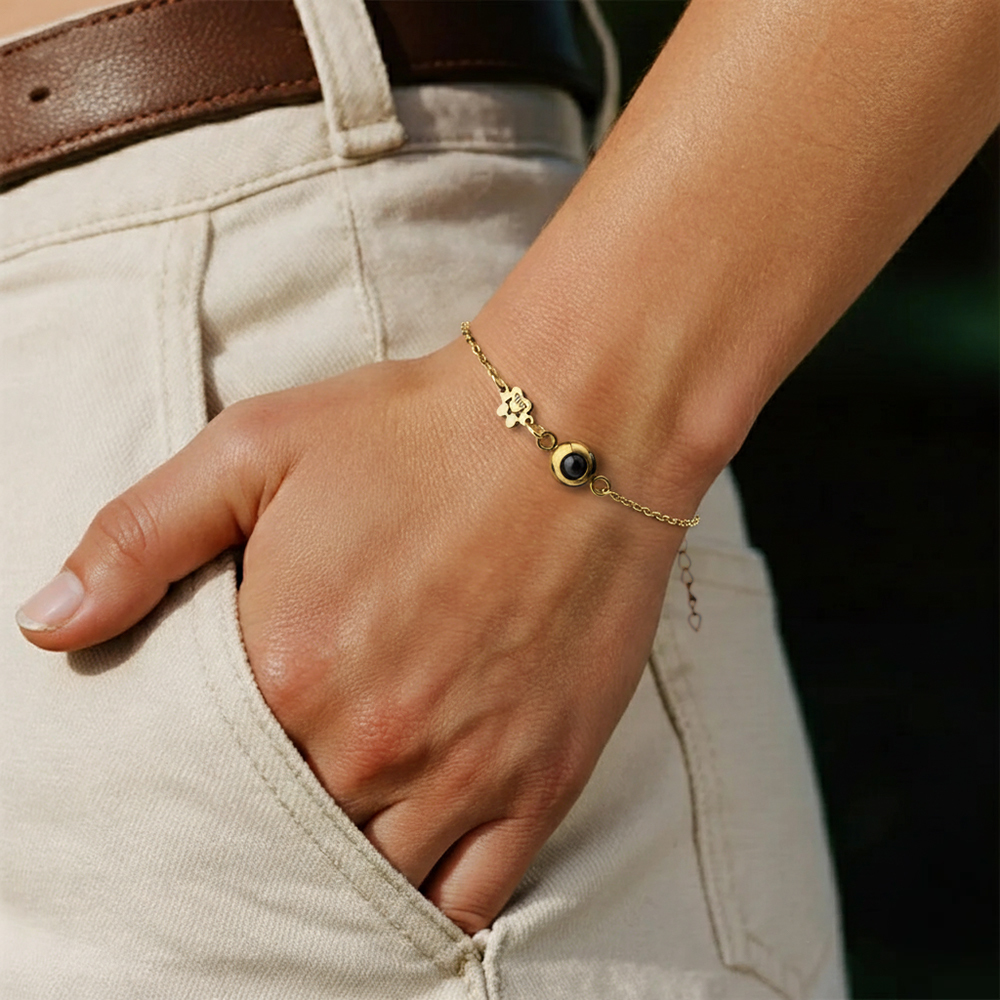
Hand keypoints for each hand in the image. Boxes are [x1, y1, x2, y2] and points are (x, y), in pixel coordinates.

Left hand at [16, 335, 685, 932]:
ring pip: (374, 880)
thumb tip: (47, 625)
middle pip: (288, 836)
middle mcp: (369, 742)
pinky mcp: (541, 779)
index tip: (221, 758)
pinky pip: (472, 898)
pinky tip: (412, 878)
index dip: (202, 779)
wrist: (575, 428)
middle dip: (271, 822)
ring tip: (338, 829)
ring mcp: (463, 771)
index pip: (205, 781)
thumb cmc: (415, 432)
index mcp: (286, 670)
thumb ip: (141, 537)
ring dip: (346, 866)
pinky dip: (432, 905)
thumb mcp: (256, 449)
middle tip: (279, 792)